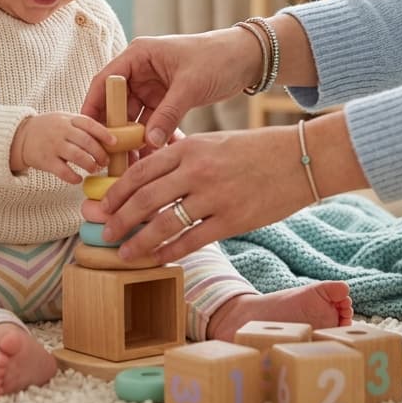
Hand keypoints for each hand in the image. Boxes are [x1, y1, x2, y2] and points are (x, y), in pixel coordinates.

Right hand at [11, 113, 116, 184]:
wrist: (21, 136)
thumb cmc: (49, 129)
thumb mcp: (64, 120)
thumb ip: (82, 127)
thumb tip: (108, 139)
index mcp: (68, 119)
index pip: (89, 124)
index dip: (103, 133)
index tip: (114, 142)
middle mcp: (61, 131)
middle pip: (86, 141)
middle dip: (99, 153)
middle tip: (105, 161)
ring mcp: (53, 146)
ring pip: (77, 156)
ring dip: (89, 164)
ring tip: (94, 168)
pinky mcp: (45, 161)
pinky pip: (63, 171)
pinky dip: (74, 177)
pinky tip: (78, 179)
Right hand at [81, 30, 258, 148]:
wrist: (247, 58)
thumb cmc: (217, 58)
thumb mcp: (189, 85)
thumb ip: (167, 113)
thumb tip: (150, 142)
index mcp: (138, 56)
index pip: (105, 82)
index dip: (93, 106)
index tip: (87, 131)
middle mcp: (141, 71)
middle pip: (117, 104)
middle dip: (114, 131)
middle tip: (110, 158)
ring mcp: (153, 87)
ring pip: (134, 118)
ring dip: (133, 140)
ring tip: (131, 165)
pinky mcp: (166, 100)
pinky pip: (153, 123)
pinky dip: (153, 139)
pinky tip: (154, 159)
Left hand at [99, 114, 366, 260]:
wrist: (298, 159)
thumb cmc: (254, 150)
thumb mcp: (212, 142)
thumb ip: (182, 156)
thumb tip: (150, 173)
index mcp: (188, 148)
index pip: (141, 171)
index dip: (117, 191)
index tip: (102, 205)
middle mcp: (196, 171)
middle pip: (145, 198)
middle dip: (119, 218)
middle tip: (103, 232)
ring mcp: (214, 196)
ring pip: (165, 223)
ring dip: (140, 241)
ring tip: (124, 254)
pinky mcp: (233, 220)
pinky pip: (193, 240)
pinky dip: (172, 252)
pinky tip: (159, 260)